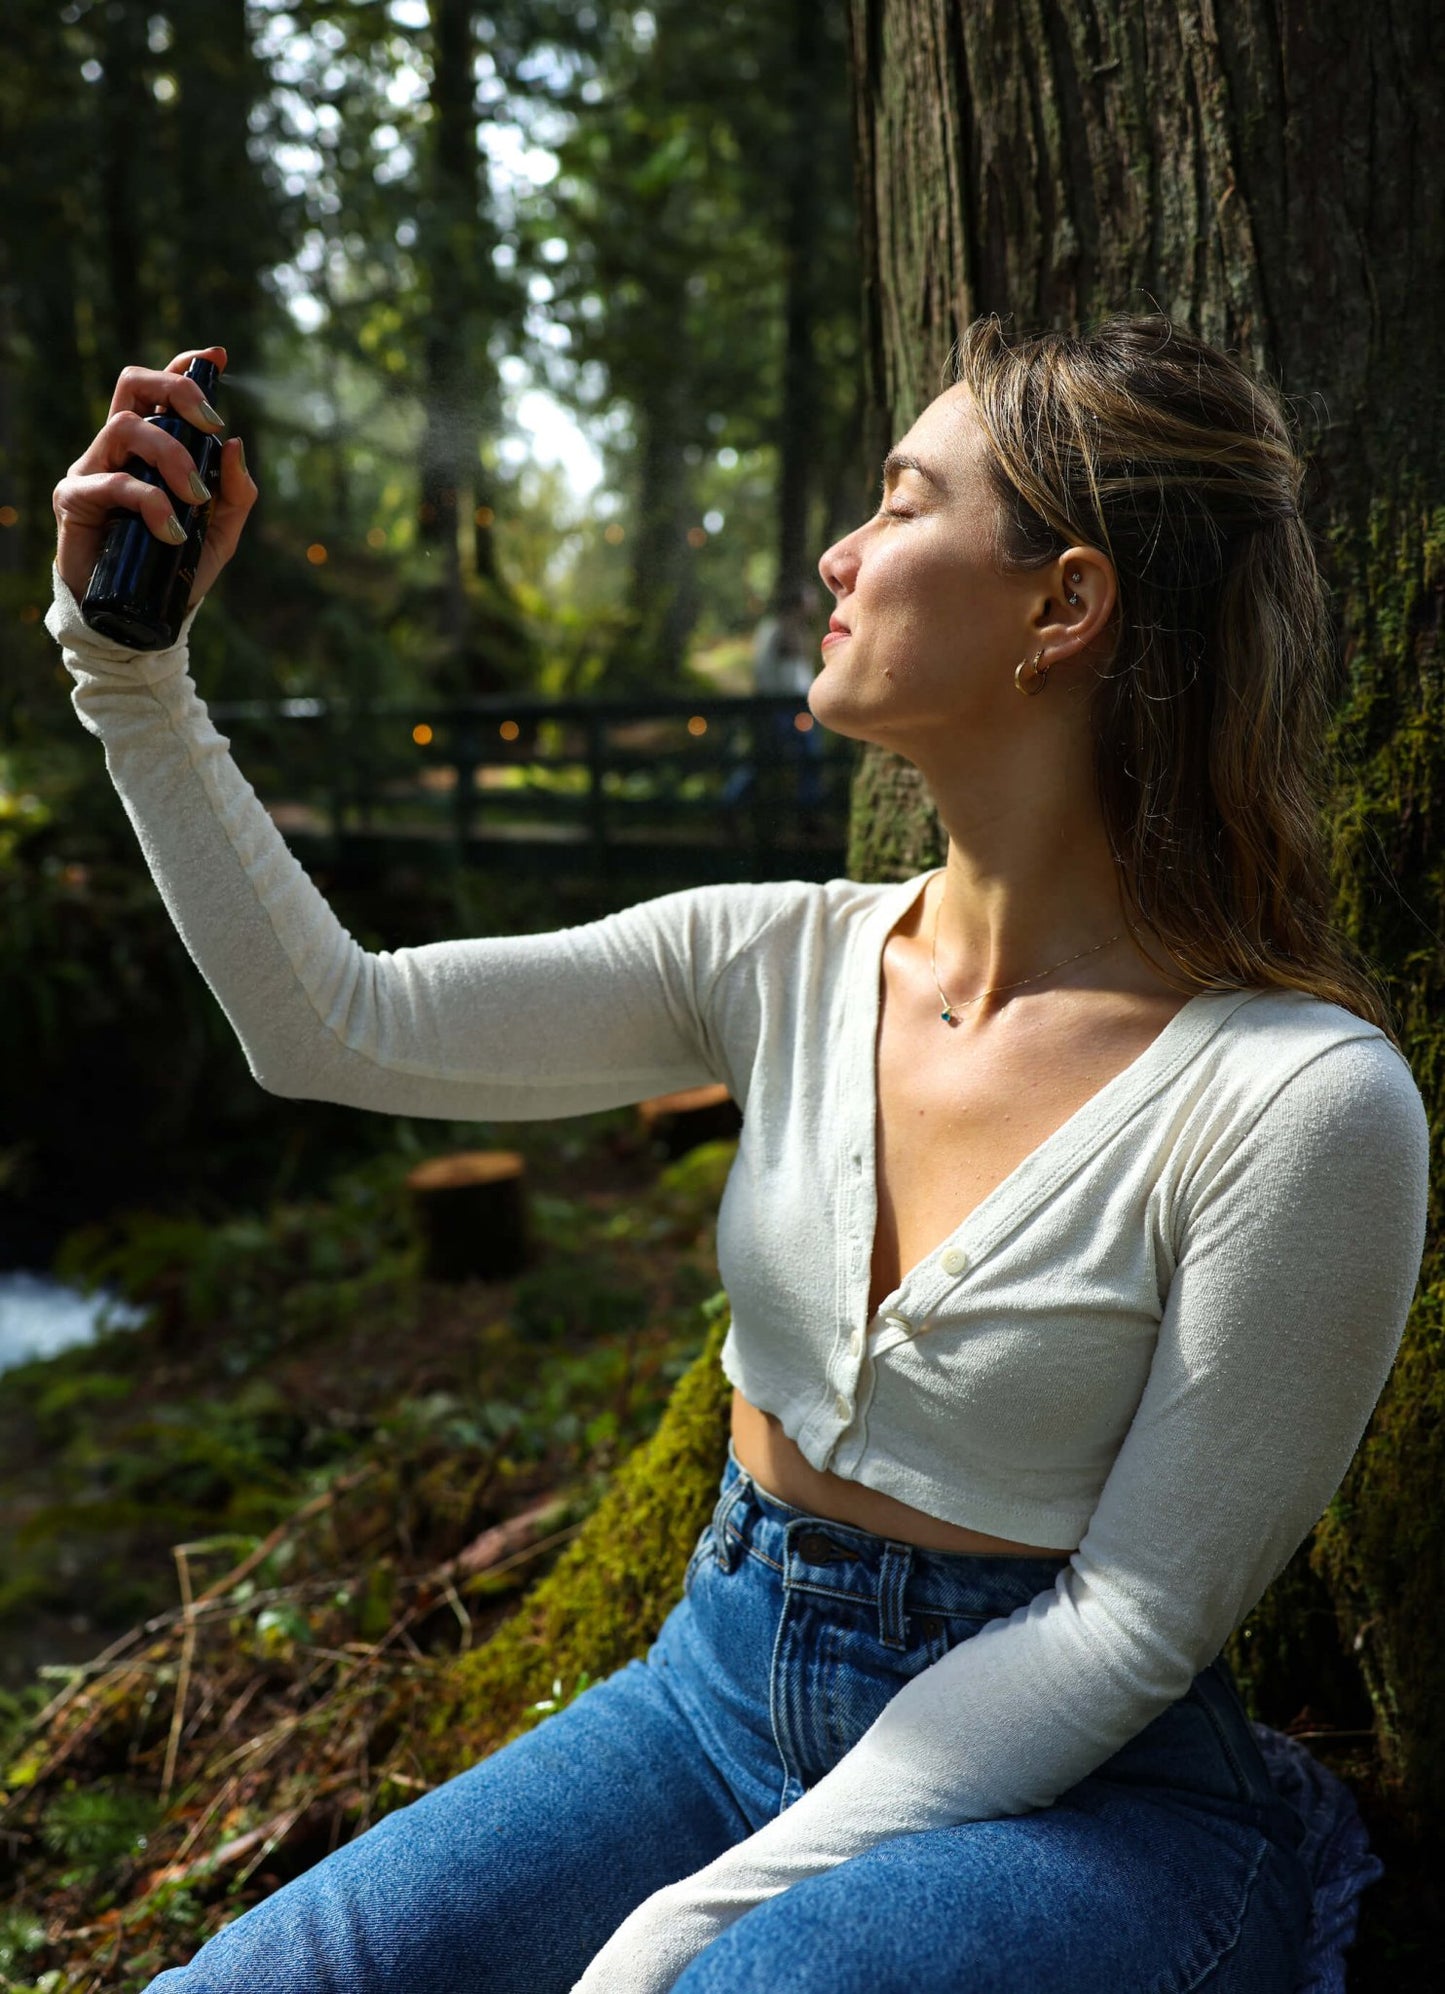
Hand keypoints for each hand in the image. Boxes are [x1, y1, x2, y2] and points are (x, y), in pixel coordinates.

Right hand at [52, 344, 257, 610]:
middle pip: (134, 386)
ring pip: (125, 426)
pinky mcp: (75, 500)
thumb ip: (236, 494)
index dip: (184, 368)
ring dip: (171, 456)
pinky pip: (114, 483)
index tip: (216, 358)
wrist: (141, 619)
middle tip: (213, 425)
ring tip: (197, 499)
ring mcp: (92, 470)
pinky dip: (150, 502)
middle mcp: (117, 450)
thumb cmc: (177, 568)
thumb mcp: (221, 533)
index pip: (158, 392)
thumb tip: (236, 444)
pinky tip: (173, 533)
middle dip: (176, 391)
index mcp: (149, 449)